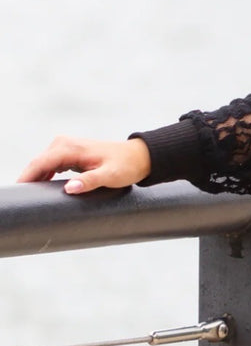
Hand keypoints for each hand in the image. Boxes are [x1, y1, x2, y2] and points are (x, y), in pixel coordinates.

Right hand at [18, 136, 150, 193]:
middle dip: (27, 180)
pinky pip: (48, 165)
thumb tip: (69, 188)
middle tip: (23, 201)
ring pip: (40, 165)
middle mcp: (64, 144)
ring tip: (31, 198)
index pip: (39, 164)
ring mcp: (65, 147)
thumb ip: (90, 181)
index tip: (18, 194)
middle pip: (36, 164)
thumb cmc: (126, 166)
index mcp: (70, 148)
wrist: (138, 156)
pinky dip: (42, 176)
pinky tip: (41, 189)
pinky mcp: (68, 153)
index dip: (26, 179)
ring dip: (34, 179)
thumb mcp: (111, 176)